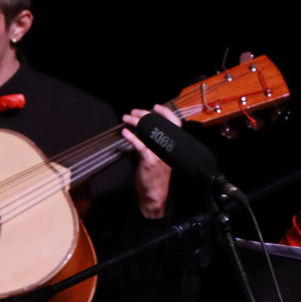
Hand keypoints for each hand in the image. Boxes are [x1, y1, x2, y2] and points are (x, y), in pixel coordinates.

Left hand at [121, 103, 178, 218]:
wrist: (155, 194)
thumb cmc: (156, 175)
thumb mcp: (160, 156)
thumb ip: (155, 142)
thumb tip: (143, 127)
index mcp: (173, 145)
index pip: (175, 124)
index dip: (165, 113)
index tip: (154, 107)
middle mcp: (168, 148)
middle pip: (158, 124)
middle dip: (144, 115)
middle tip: (133, 113)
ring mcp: (159, 155)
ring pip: (148, 132)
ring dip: (135, 122)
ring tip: (126, 119)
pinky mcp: (149, 161)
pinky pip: (140, 146)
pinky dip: (132, 137)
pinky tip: (125, 132)